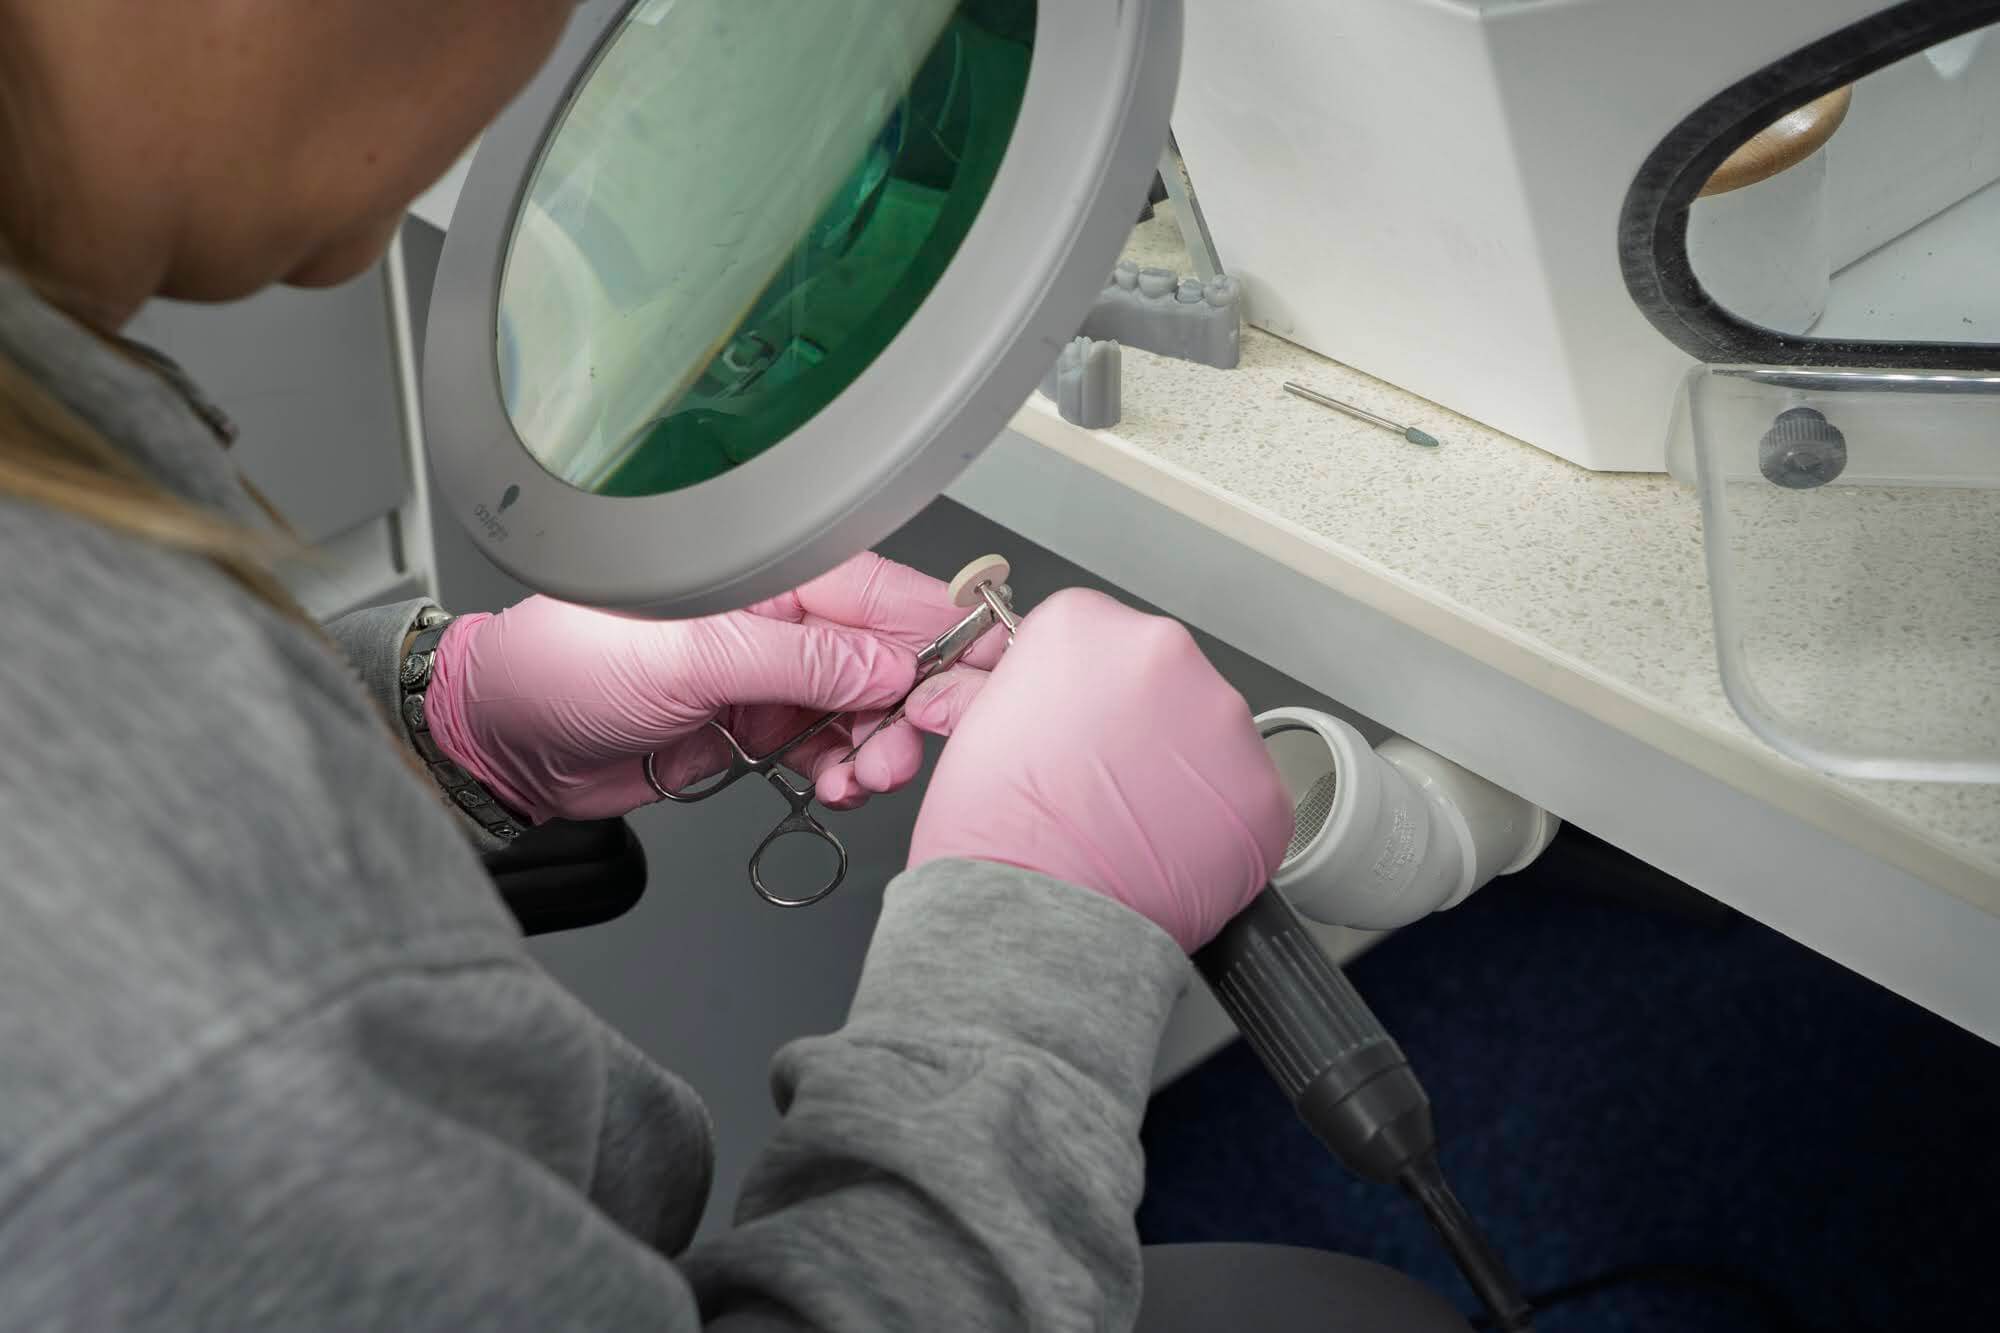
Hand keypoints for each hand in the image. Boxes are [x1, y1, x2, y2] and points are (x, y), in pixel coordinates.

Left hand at [423, 553, 1003, 823]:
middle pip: (887, 659)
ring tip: (858, 781)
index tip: (985, 677)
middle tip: (903, 752)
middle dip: (909, 709)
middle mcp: (778, 621)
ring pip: (865, 711)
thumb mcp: (684, 658)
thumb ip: (793, 660)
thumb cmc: (562, 669)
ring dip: (876, 751)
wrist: (506, 743)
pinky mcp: (757, 729)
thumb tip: (884, 665)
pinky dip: (844, 773)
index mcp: (766, 576)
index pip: (884, 594)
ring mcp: (770, 677)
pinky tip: (835, 789)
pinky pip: (830, 749)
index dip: (942, 634)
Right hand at [902, 589, 1292, 952]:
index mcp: (1086, 627)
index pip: (1094, 635)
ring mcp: (1224, 721)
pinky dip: (1214, 822)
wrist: (1036, 923)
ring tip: (1130, 820)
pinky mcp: (1263, 789)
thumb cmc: (996, 838)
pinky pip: (1242, 796)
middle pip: (1157, 677)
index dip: (1078, 687)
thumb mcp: (971, 739)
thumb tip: (968, 689)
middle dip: (1136, 721)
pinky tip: (1168, 848)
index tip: (1070, 722)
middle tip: (1097, 778)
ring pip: (1206, 733)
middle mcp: (1165, 654)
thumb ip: (988, 695)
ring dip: (1179, 768)